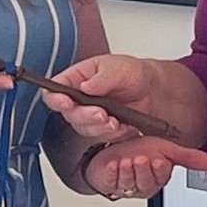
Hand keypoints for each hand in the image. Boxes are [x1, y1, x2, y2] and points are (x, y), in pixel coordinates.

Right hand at [41, 54, 157, 142]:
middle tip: (101, 113)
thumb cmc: (131, 72)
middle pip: (69, 115)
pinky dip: (113, 134)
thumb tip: (86, 86)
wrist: (151, 89)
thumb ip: (101, 78)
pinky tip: (123, 125)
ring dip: (99, 127)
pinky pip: (102, 137)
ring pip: (84, 129)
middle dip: (85, 116)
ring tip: (115, 121)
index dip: (56, 99)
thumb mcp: (117, 68)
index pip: (54, 92)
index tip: (66, 102)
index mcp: (76, 80)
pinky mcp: (102, 129)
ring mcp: (90, 117)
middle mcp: (79, 100)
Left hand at [81, 138, 206, 201]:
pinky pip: (110, 181)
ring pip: (129, 183)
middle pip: (145, 182)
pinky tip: (112, 165)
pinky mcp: (108, 184)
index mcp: (158, 177)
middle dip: (144, 170)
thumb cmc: (139, 150)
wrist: (113, 151)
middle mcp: (142, 184)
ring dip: (128, 171)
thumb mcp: (165, 149)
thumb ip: (187, 157)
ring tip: (126, 160)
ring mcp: (125, 185)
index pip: (162, 177)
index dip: (160, 169)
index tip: (160, 160)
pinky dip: (111, 172)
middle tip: (142, 159)